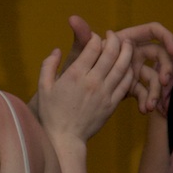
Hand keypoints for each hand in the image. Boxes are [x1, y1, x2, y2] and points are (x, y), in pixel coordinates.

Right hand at [34, 28, 132, 143]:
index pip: (93, 47)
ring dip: (126, 51)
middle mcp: (92, 82)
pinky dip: (129, 70)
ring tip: (126, 44)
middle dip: (114, 39)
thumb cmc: (51, 114)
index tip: (95, 36)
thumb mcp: (43, 88)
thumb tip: (56, 50)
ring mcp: (105, 93)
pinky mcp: (112, 103)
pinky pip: (126, 83)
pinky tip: (128, 65)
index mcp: (75, 75)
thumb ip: (48, 66)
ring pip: (123, 65)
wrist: (65, 138)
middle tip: (114, 35)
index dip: (95, 37)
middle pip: (111, 52)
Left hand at [67, 16, 172, 114]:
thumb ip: (81, 37)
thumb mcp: (78, 53)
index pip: (153, 31)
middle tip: (165, 79)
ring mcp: (134, 70)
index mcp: (126, 38)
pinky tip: (144, 108)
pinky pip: (144, 91)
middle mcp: (133, 53)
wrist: (70, 92)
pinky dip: (146, 99)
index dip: (166, 36)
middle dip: (166, 66)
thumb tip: (72, 18)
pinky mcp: (131, 86)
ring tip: (151, 103)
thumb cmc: (74, 65)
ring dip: (156, 89)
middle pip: (159, 55)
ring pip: (153, 76)